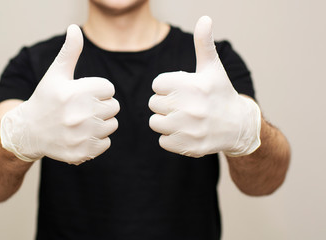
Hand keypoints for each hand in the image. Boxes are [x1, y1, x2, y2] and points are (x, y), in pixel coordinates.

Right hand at [0, 25, 119, 164]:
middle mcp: (79, 115)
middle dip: (102, 105)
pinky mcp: (82, 153)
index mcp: (75, 92)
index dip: (98, 89)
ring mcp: (81, 136)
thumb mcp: (56, 73)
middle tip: (83, 108)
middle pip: (114, 107)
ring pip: (112, 125)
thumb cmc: (46, 99)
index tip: (83, 93)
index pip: (109, 88)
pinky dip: (97, 140)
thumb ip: (70, 51)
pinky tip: (82, 135)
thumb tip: (75, 28)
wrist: (29, 132)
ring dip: (101, 122)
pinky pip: (106, 143)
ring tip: (83, 121)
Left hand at [148, 16, 260, 157]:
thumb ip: (203, 43)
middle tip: (182, 104)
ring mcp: (189, 129)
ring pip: (155, 122)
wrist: (238, 126)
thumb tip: (204, 18)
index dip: (167, 86)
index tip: (181, 89)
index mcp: (193, 85)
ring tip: (182, 118)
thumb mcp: (212, 68)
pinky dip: (170, 138)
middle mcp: (190, 107)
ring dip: (165, 120)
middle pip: (153, 103)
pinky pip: (162, 141)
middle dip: (165, 102)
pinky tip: (186, 131)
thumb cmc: (220, 93)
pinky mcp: (188, 146)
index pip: (157, 84)